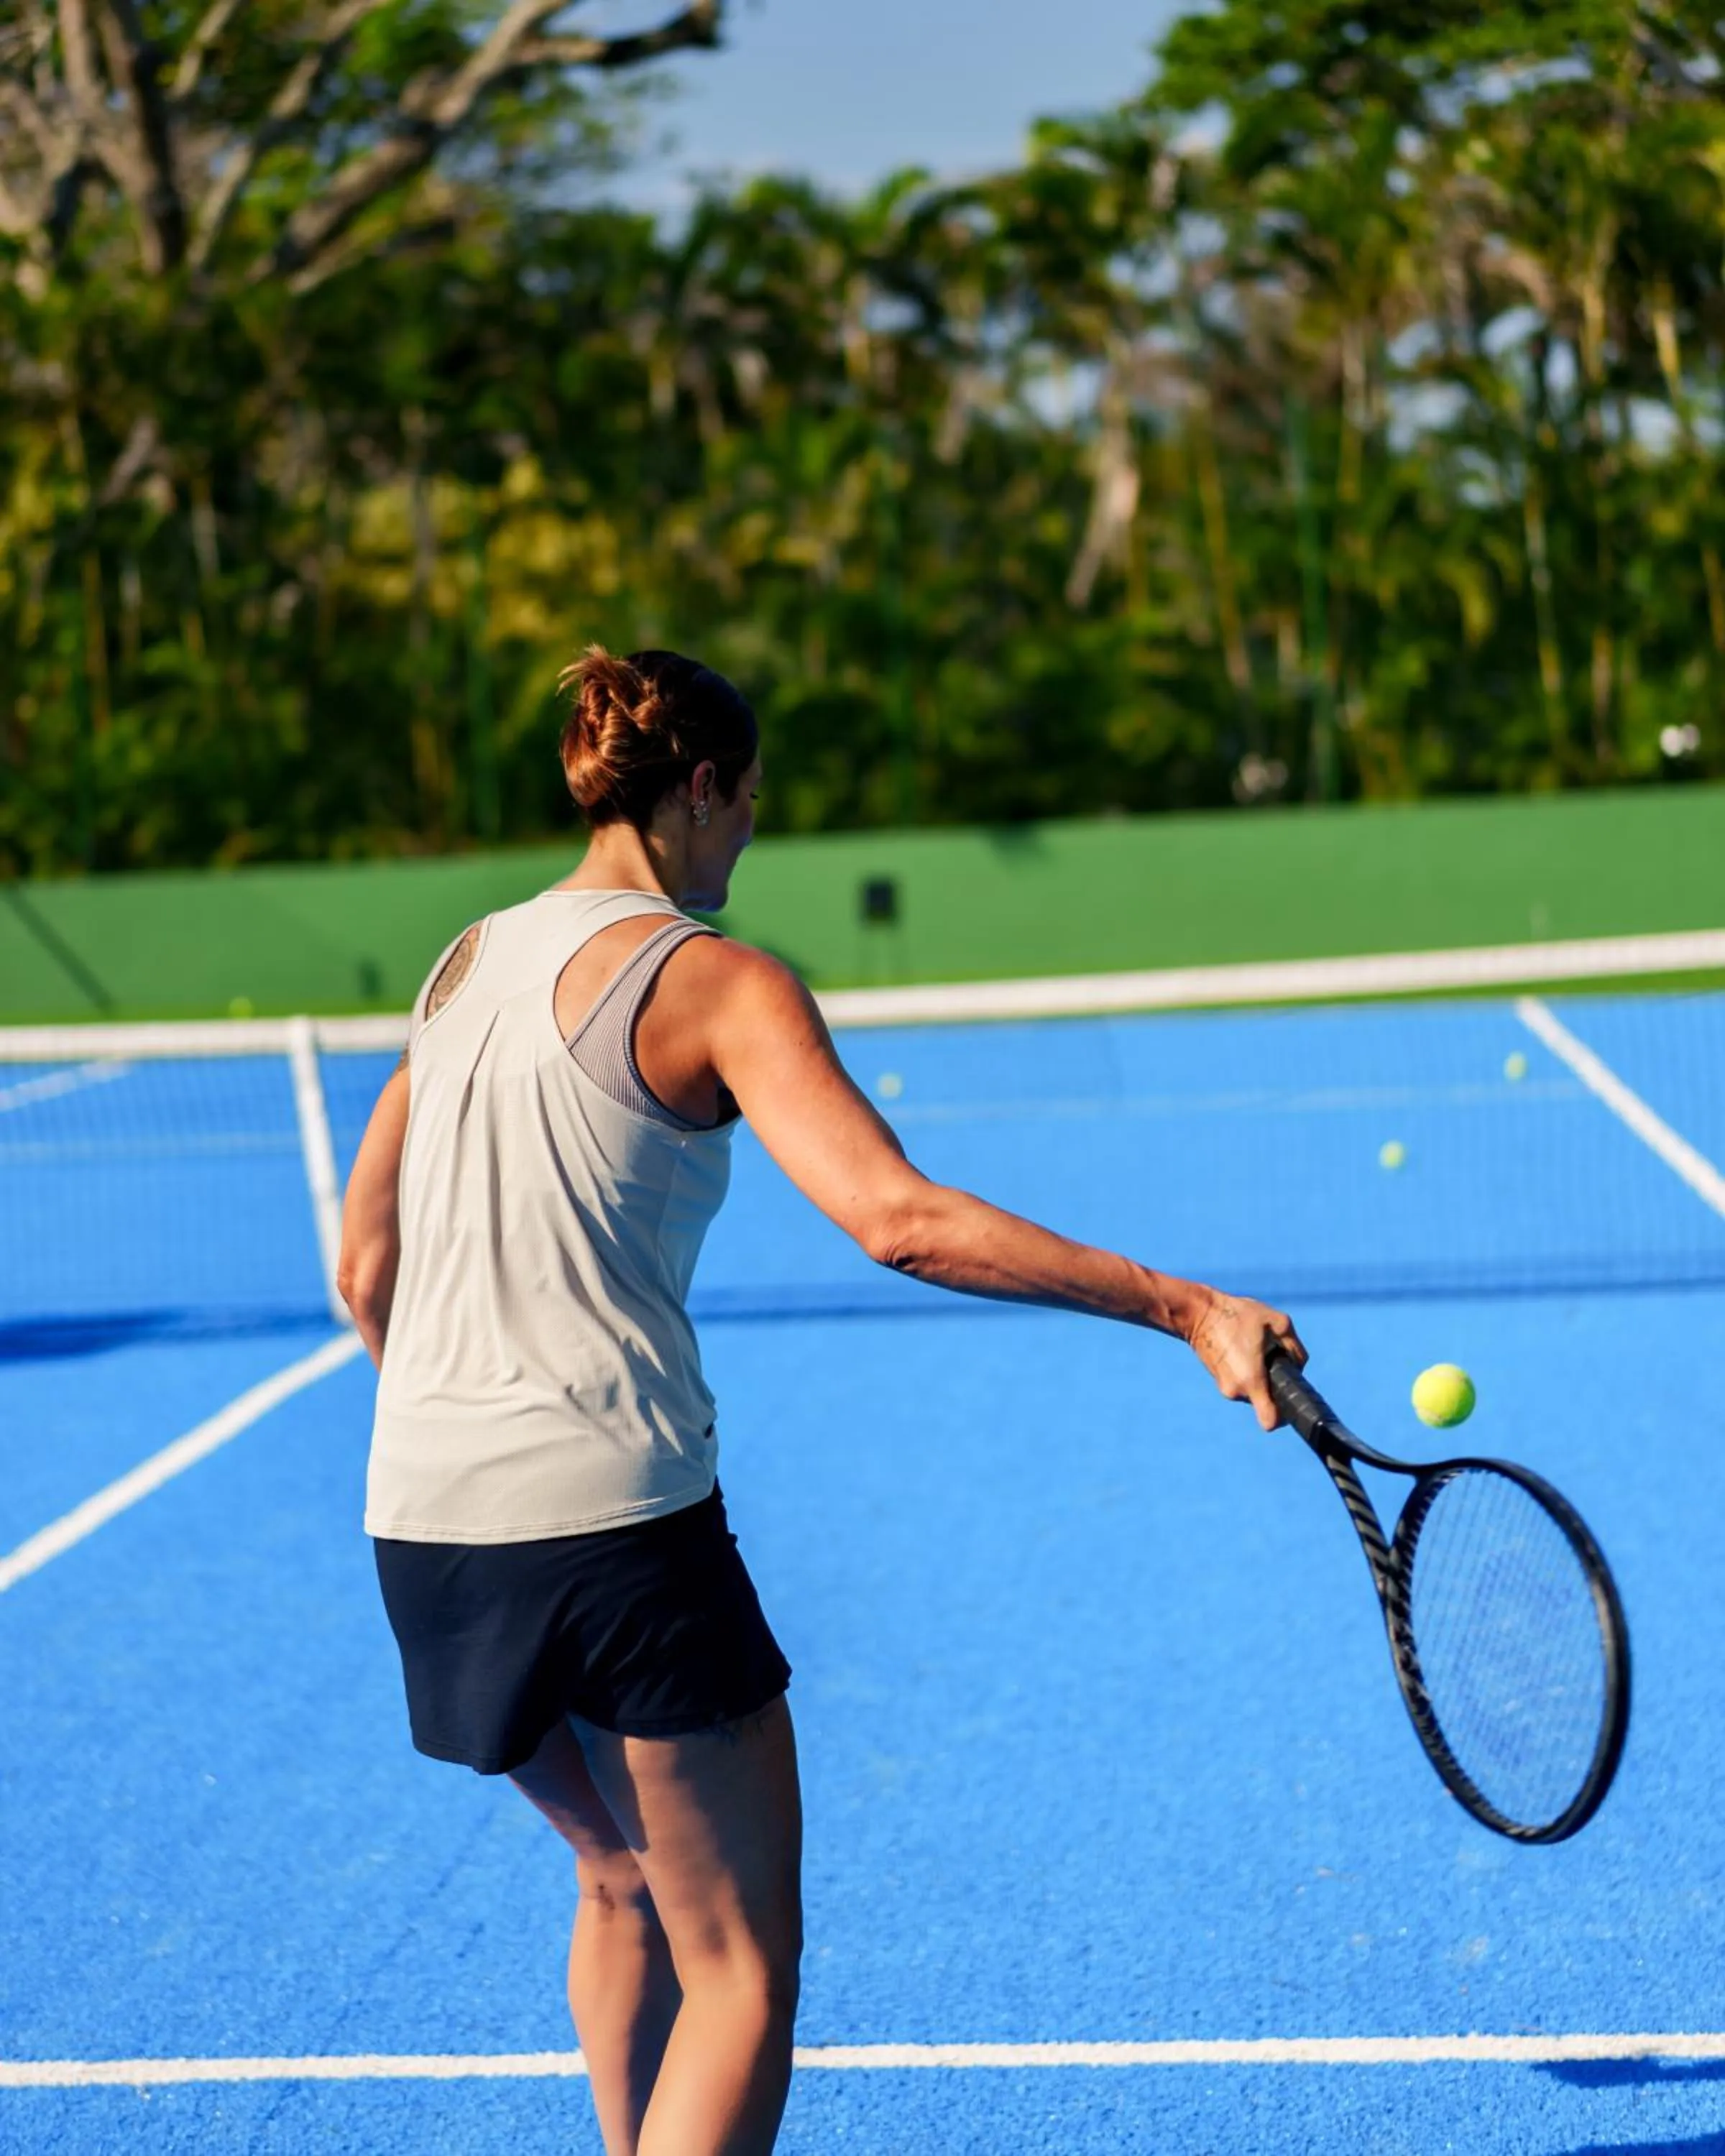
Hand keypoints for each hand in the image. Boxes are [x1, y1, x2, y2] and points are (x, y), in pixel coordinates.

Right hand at [1181, 1285, 1305, 1430]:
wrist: (1197, 1313)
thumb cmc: (1236, 1315)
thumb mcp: (1276, 1322)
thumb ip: (1295, 1347)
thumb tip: (1298, 1365)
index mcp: (1252, 1381)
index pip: (1271, 1422)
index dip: (1284, 1417)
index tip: (1288, 1399)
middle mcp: (1236, 1390)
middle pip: (1265, 1401)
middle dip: (1273, 1384)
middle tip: (1271, 1357)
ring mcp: (1224, 1386)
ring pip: (1253, 1390)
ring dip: (1259, 1376)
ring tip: (1254, 1348)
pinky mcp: (1218, 1379)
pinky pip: (1241, 1382)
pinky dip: (1247, 1371)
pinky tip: (1243, 1348)